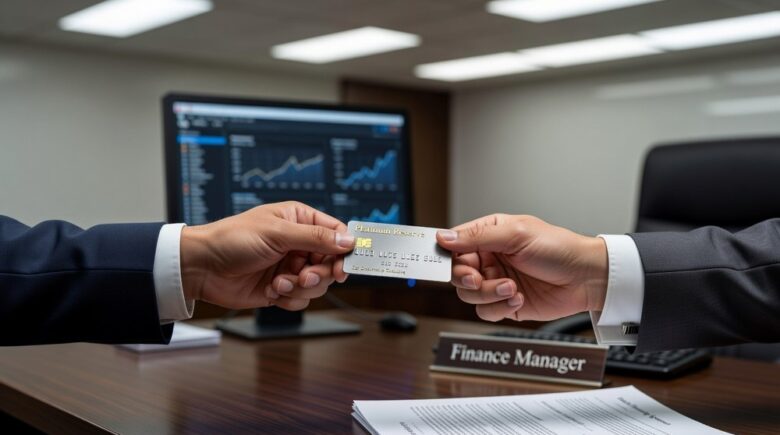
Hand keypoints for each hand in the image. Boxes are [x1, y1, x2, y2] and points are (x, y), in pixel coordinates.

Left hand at [179, 201, 353, 310]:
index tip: (343, 267)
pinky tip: (270, 290)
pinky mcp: (282, 289)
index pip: (336, 234)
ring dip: (299, 288)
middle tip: (303, 277)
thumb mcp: (277, 233)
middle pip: (331, 263)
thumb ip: (315, 237)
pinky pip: (302, 299)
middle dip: (318, 274)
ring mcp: (291, 267)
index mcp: (300, 220)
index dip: (344, 251)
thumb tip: (348, 240)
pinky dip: (288, 298)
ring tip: (278, 283)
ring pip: (318, 284)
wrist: (202, 268)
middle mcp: (299, 244)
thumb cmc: (232, 240)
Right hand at [436, 214, 607, 322]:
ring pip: (468, 295)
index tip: (441, 264)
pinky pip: (485, 311)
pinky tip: (518, 298)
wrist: (586, 279)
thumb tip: (444, 237)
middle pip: (456, 273)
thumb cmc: (559, 249)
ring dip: (489, 294)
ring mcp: (496, 282)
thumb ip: (477, 237)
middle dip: (467, 279)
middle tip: (479, 278)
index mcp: (488, 235)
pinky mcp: (505, 304)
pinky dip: (499, 307)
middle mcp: (489, 258)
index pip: (454, 245)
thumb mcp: (516, 235)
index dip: (446, 256)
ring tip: (512, 287)